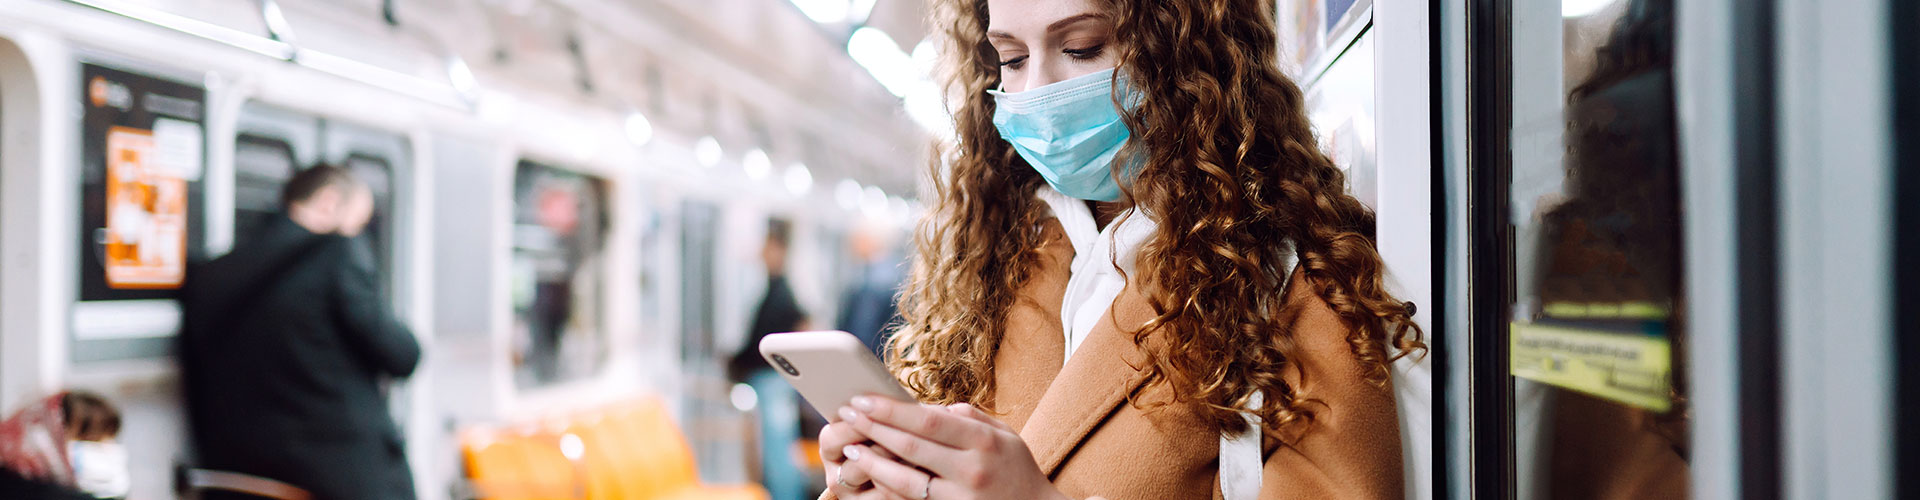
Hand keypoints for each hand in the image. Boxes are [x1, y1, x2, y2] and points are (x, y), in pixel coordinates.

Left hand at [832, 396, 1070, 499]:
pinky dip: (889, 489)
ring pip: (905, 481)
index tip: (863, 398)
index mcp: (984, 441)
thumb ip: (969, 417)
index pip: (928, 421)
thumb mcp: (1005, 436)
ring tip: (851, 449)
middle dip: (874, 428)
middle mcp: (972, 470)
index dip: (891, 409)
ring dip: (874, 464)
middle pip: (912, 447)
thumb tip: (932, 408)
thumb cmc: (1017, 470)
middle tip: (847, 414)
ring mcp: (961, 498)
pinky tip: (872, 477)